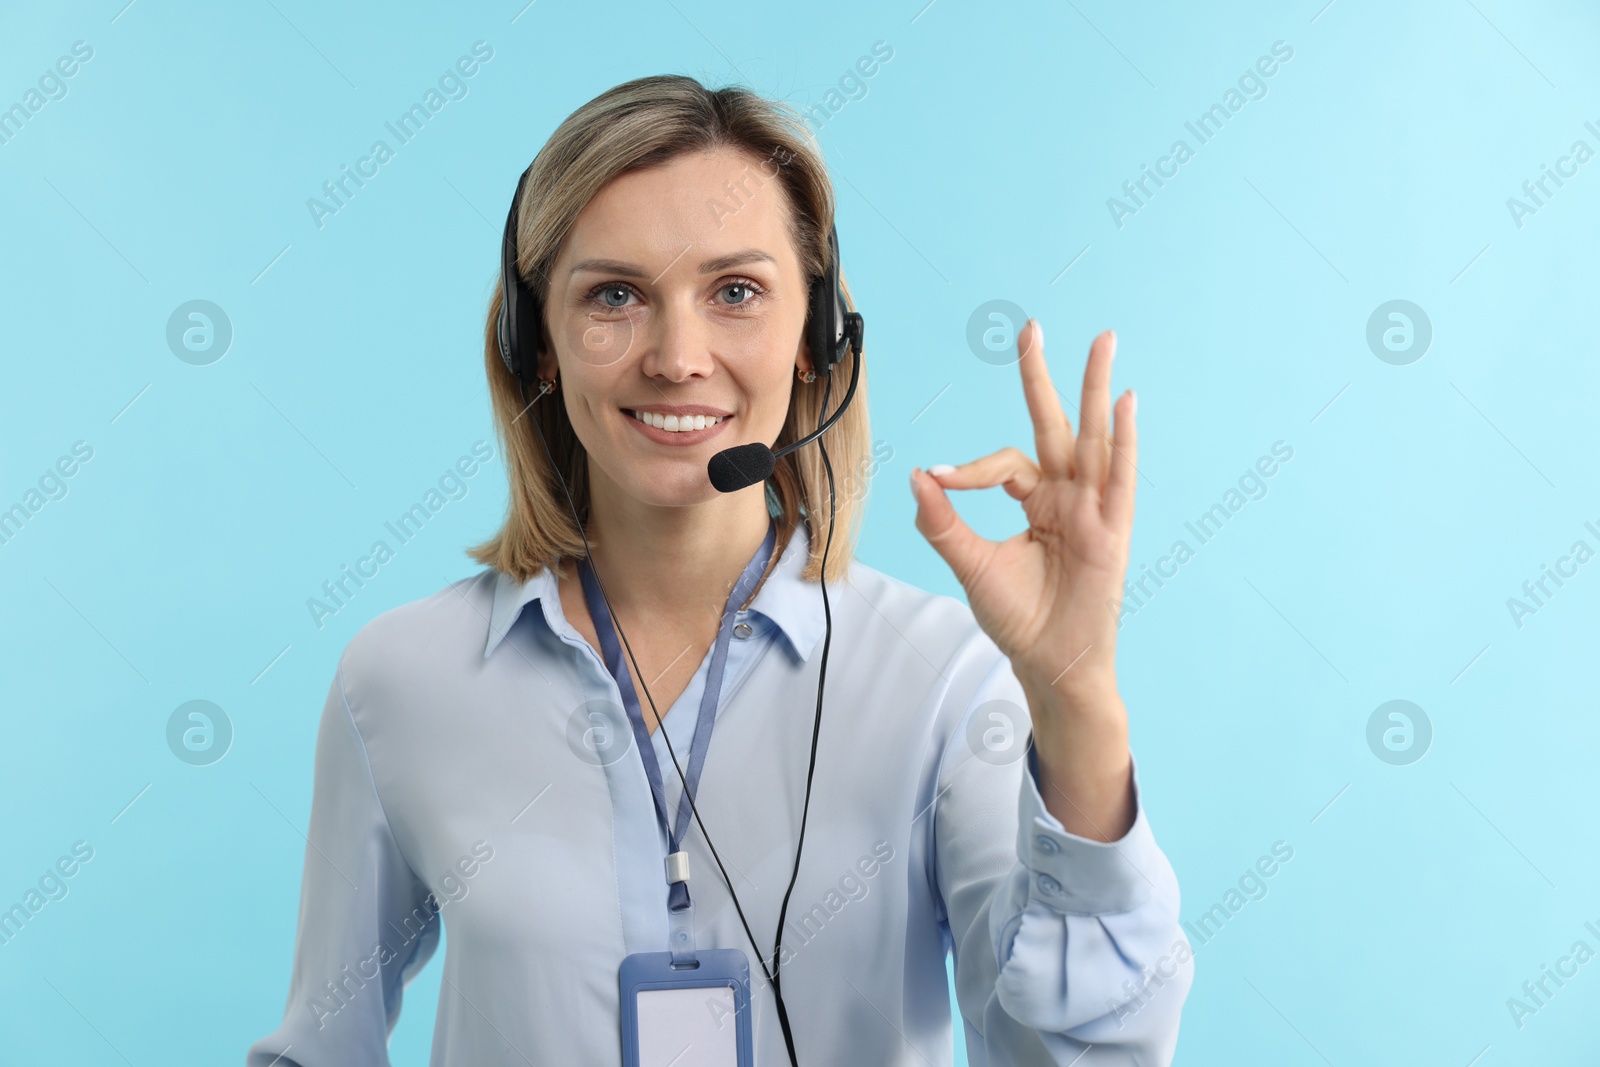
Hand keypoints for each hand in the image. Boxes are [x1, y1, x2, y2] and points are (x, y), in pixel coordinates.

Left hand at [909, 320, 1136, 837]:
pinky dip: (1123, 440)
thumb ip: (943, 522)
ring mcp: (1093, 510)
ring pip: (1093, 438)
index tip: (941, 479)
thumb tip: (918, 474)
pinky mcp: (1113, 531)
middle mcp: (1067, 497)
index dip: (970, 469)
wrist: (1049, 664)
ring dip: (1096, 389)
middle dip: (1044, 378)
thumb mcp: (970, 565)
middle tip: (1030, 328)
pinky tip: (1123, 401)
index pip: (1004, 464)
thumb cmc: (1017, 618)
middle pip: (1055, 425)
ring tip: (1102, 340)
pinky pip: (1120, 478)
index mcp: (1036, 501)